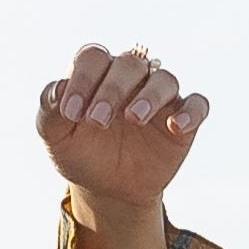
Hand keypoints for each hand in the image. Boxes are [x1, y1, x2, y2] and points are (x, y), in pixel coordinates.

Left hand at [37, 43, 208, 214]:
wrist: (108, 191)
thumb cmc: (82, 154)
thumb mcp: (56, 137)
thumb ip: (50, 108)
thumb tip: (59, 87)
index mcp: (99, 72)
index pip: (93, 57)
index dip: (82, 79)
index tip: (70, 113)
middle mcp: (131, 78)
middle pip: (129, 64)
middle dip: (112, 89)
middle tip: (97, 121)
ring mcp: (160, 98)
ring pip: (163, 79)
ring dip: (149, 95)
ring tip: (133, 119)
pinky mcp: (183, 122)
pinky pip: (198, 105)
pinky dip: (191, 112)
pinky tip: (177, 126)